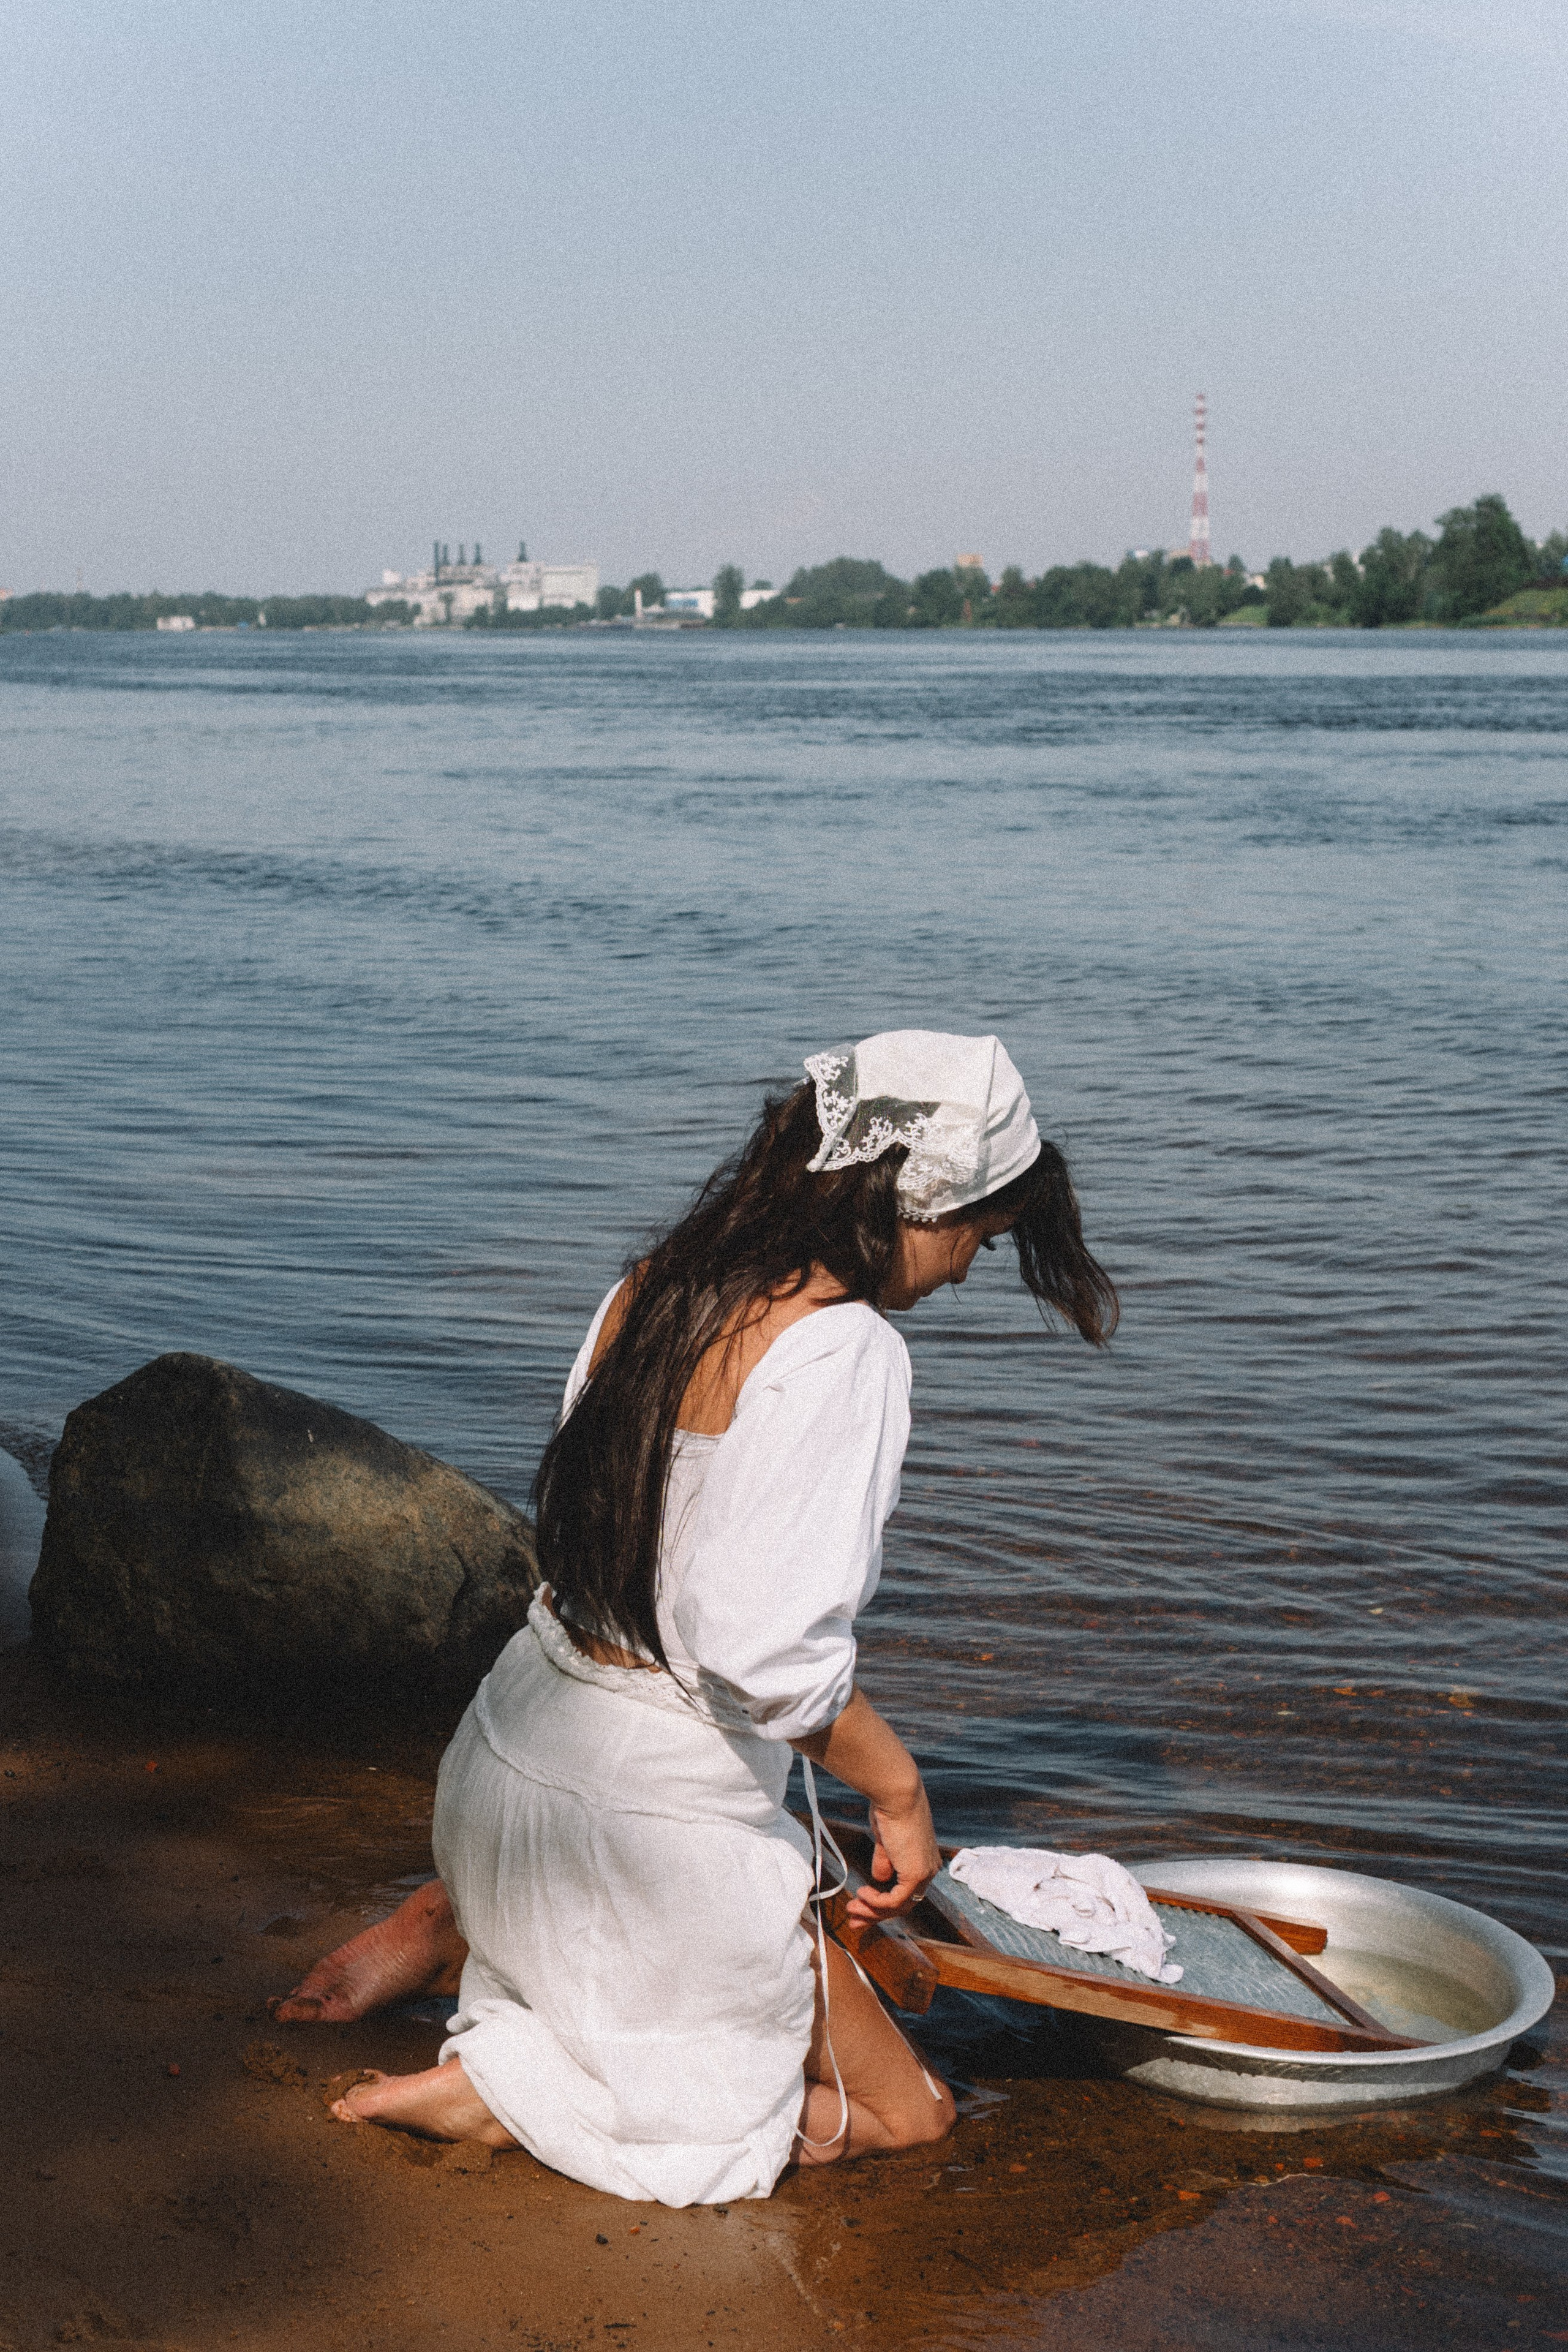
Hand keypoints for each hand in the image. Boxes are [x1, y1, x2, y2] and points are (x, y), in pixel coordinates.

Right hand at [846, 1787, 939, 1922]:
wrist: (897, 1796)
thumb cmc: (890, 1808)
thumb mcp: (886, 1840)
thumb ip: (885, 1860)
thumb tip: (880, 1878)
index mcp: (924, 1860)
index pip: (906, 1891)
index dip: (883, 1902)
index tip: (861, 1904)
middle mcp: (929, 1869)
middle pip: (903, 1904)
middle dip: (875, 1914)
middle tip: (854, 1919)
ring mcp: (925, 1873)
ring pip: (899, 1907)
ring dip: (872, 1911)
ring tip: (852, 1909)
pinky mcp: (916, 1875)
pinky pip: (895, 1901)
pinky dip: (876, 1902)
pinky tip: (862, 1894)